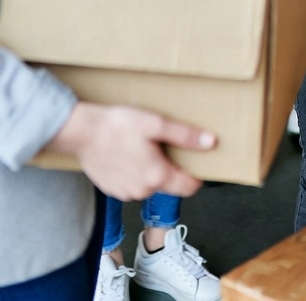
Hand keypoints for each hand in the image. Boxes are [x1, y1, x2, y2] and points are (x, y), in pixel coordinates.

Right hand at [44, 103, 215, 199]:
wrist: (82, 133)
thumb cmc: (118, 126)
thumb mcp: (156, 125)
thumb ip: (185, 136)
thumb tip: (210, 142)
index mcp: (157, 176)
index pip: (189, 188)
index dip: (197, 176)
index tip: (198, 163)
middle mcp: (142, 190)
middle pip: (169, 184)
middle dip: (172, 168)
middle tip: (165, 145)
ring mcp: (126, 193)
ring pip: (150, 184)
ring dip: (152, 170)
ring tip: (144, 147)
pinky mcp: (112, 190)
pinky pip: (133, 184)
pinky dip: (135, 173)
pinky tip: (129, 154)